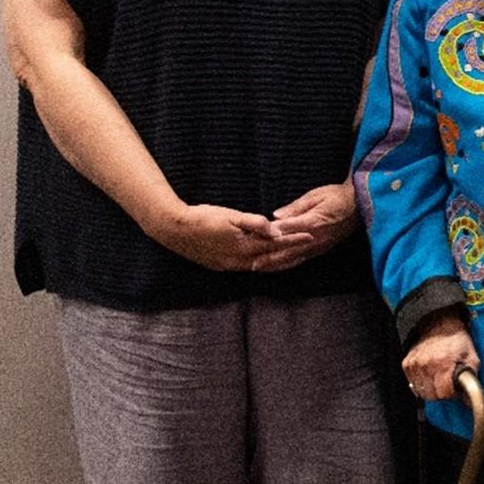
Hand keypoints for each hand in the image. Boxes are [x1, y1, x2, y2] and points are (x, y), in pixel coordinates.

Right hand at [148, 201, 309, 271]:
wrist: (172, 229)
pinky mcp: (220, 265)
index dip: (293, 240)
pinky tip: (264, 261)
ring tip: (293, 257)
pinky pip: (247, 267)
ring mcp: (229, 265)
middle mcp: (239, 261)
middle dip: (290, 254)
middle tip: (308, 248)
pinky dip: (261, 264)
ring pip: (260, 266)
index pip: (275, 245)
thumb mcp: (230, 216)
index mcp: (243, 247)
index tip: (311, 235)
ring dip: (277, 262)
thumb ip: (254, 223)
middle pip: (271, 259)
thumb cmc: (202, 218)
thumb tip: (276, 230)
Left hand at [256, 181, 358, 271]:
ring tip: (260, 269)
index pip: (286, 231)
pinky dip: (289, 264)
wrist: (361, 204)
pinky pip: (303, 259)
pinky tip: (280, 266)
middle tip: (251, 264)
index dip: (269, 237)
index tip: (253, 239)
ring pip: (295, 258)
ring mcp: (320, 245)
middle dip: (269, 258)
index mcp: (313, 222)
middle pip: (288, 250)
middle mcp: (315, 238)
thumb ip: (296, 207)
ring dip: (276, 264)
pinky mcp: (323, 248)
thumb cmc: (337, 196)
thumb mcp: (316, 195)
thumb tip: (276, 216)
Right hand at [404, 310, 478, 401]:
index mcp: (443, 363)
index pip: (444, 393)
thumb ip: (471, 380)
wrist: (439, 323)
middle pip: (432, 395)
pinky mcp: (407, 364)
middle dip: (443, 393)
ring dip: (432, 389)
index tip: (456, 389)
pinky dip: (422, 383)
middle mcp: (426, 365)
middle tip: (449, 384)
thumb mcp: (472, 357)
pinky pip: (413, 384)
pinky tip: (430, 375)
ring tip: (440, 378)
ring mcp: (414, 365)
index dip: (452, 394)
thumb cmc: (457, 340)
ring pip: (422, 392)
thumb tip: (469, 401)